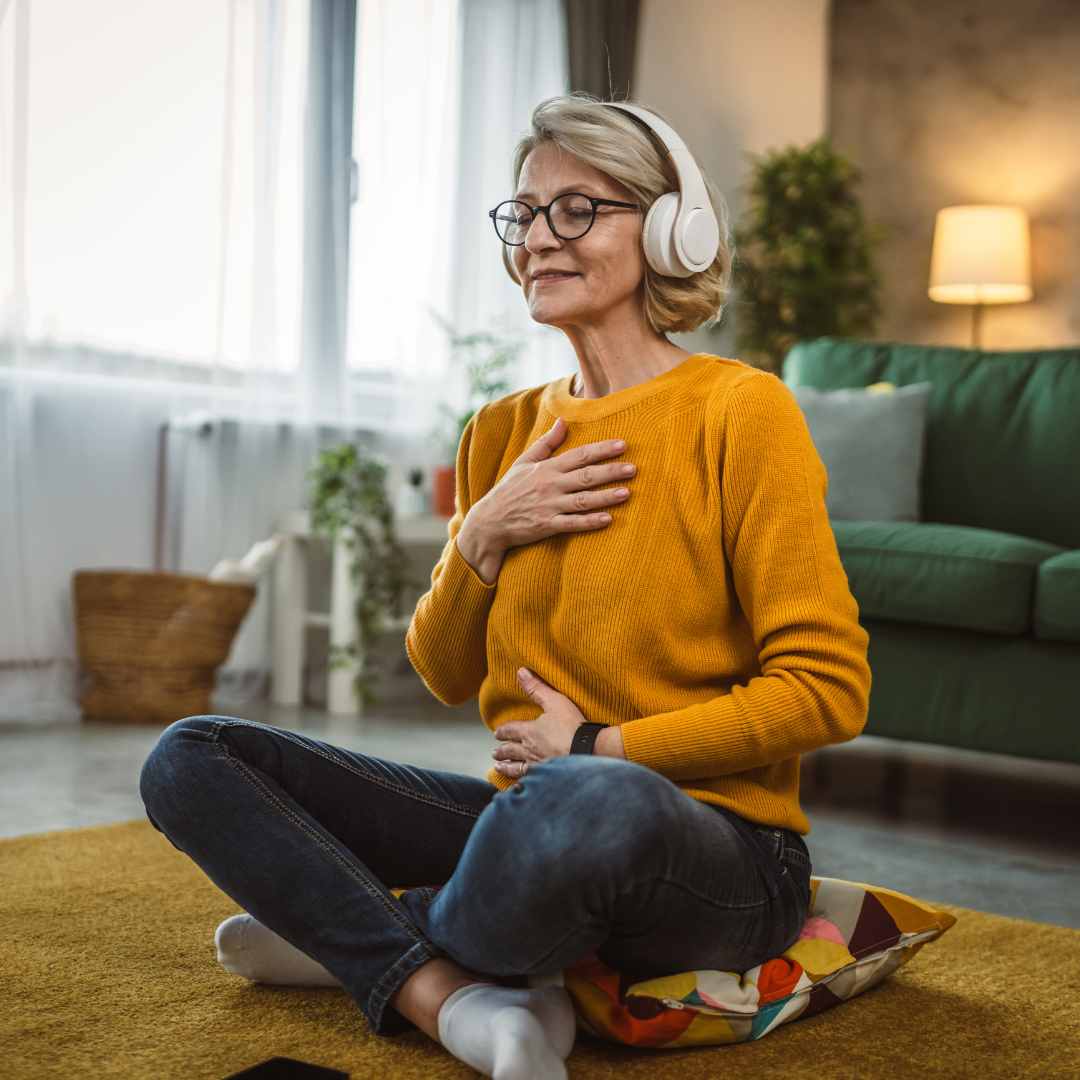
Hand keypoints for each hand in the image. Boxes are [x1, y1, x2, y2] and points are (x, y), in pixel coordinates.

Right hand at [472, 417, 635, 553]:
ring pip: (583, 500)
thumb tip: (563, 421)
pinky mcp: (546, 526)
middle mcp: (550, 485)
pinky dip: (589, 522)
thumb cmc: (509, 490)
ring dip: (605, 496)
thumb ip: (546, 443)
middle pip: (585, 476)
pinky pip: (572, 524)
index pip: (579, 455)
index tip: (623, 445)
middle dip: (610, 471)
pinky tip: (607, 519)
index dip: (602, 449)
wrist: (489, 521)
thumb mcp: (524, 462)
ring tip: (627, 493)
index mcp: (547, 468)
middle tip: (633, 469)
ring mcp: (549, 506)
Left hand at [491, 667, 586, 778]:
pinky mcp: (547, 778)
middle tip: (495, 752)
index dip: (504, 731)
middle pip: (511, 750)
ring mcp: (538, 766)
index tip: (497, 733)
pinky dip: (519, 782)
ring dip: (506, 766)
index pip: (511, 730)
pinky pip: (528, 780)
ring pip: (516, 767)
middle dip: (502, 750)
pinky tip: (517, 785)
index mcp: (530, 731)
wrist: (587, 752)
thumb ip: (537, 688)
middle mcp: (529, 750)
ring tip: (498, 767)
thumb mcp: (555, 701)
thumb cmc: (572, 726)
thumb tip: (520, 671)